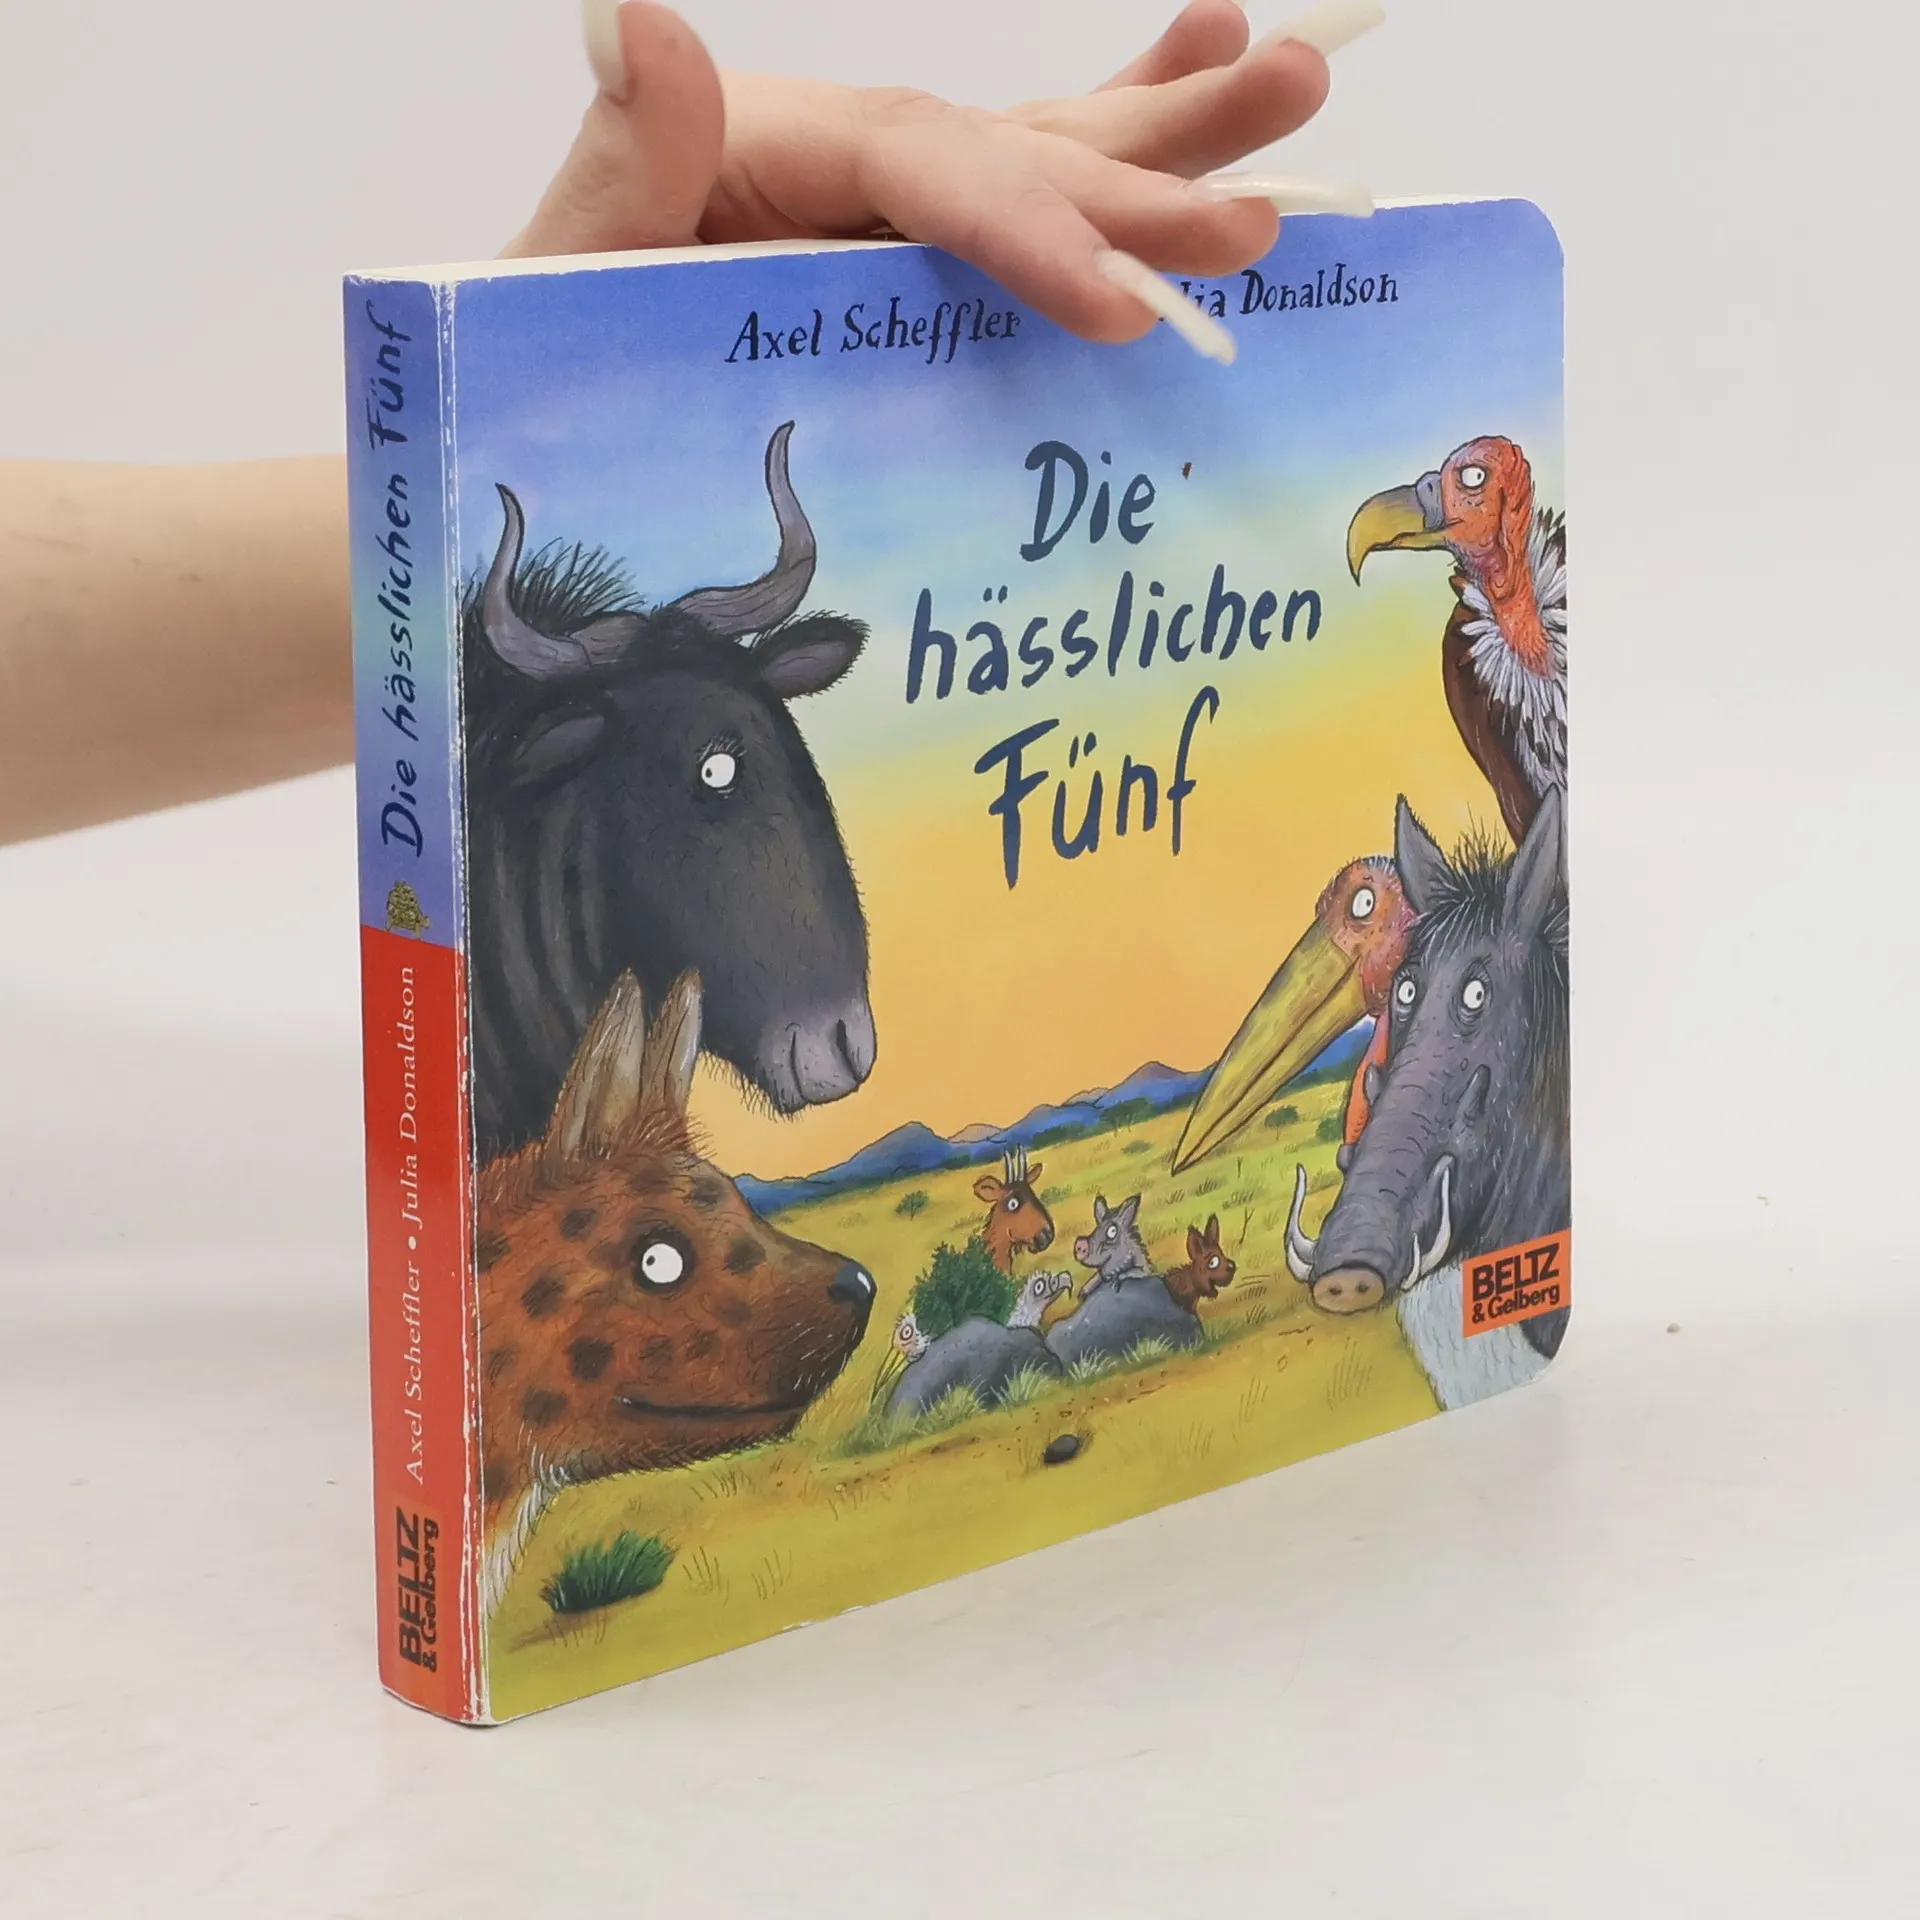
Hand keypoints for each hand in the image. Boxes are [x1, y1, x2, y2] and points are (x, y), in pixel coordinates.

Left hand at [504, 2, 1362, 344]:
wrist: (555, 415)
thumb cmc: (560, 355)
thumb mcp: (570, 268)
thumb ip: (624, 163)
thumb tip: (644, 23)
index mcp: (776, 151)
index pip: (924, 171)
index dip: (1027, 229)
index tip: (1117, 306)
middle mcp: (850, 158)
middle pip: (1013, 146)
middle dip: (1142, 180)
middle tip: (1256, 216)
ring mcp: (891, 201)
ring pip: (1046, 145)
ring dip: (1172, 121)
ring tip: (1289, 80)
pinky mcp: (916, 248)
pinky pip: (1028, 191)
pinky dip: (1112, 146)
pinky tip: (1200, 58)